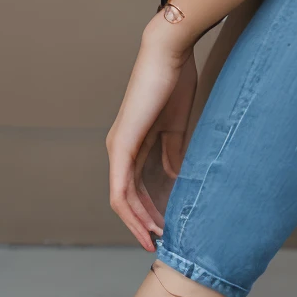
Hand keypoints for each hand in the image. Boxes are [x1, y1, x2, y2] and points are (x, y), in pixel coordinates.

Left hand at [105, 19, 199, 250]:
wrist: (169, 54)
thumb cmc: (175, 80)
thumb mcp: (177, 124)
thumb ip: (174, 151)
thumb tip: (175, 175)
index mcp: (134, 142)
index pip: (136, 186)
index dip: (148, 209)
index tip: (165, 227)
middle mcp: (120, 148)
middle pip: (127, 198)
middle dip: (143, 222)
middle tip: (160, 243)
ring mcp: (118, 148)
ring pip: (122, 198)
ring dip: (138, 222)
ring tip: (155, 240)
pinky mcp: (122, 146)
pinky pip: (121, 188)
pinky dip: (132, 210)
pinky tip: (146, 224)